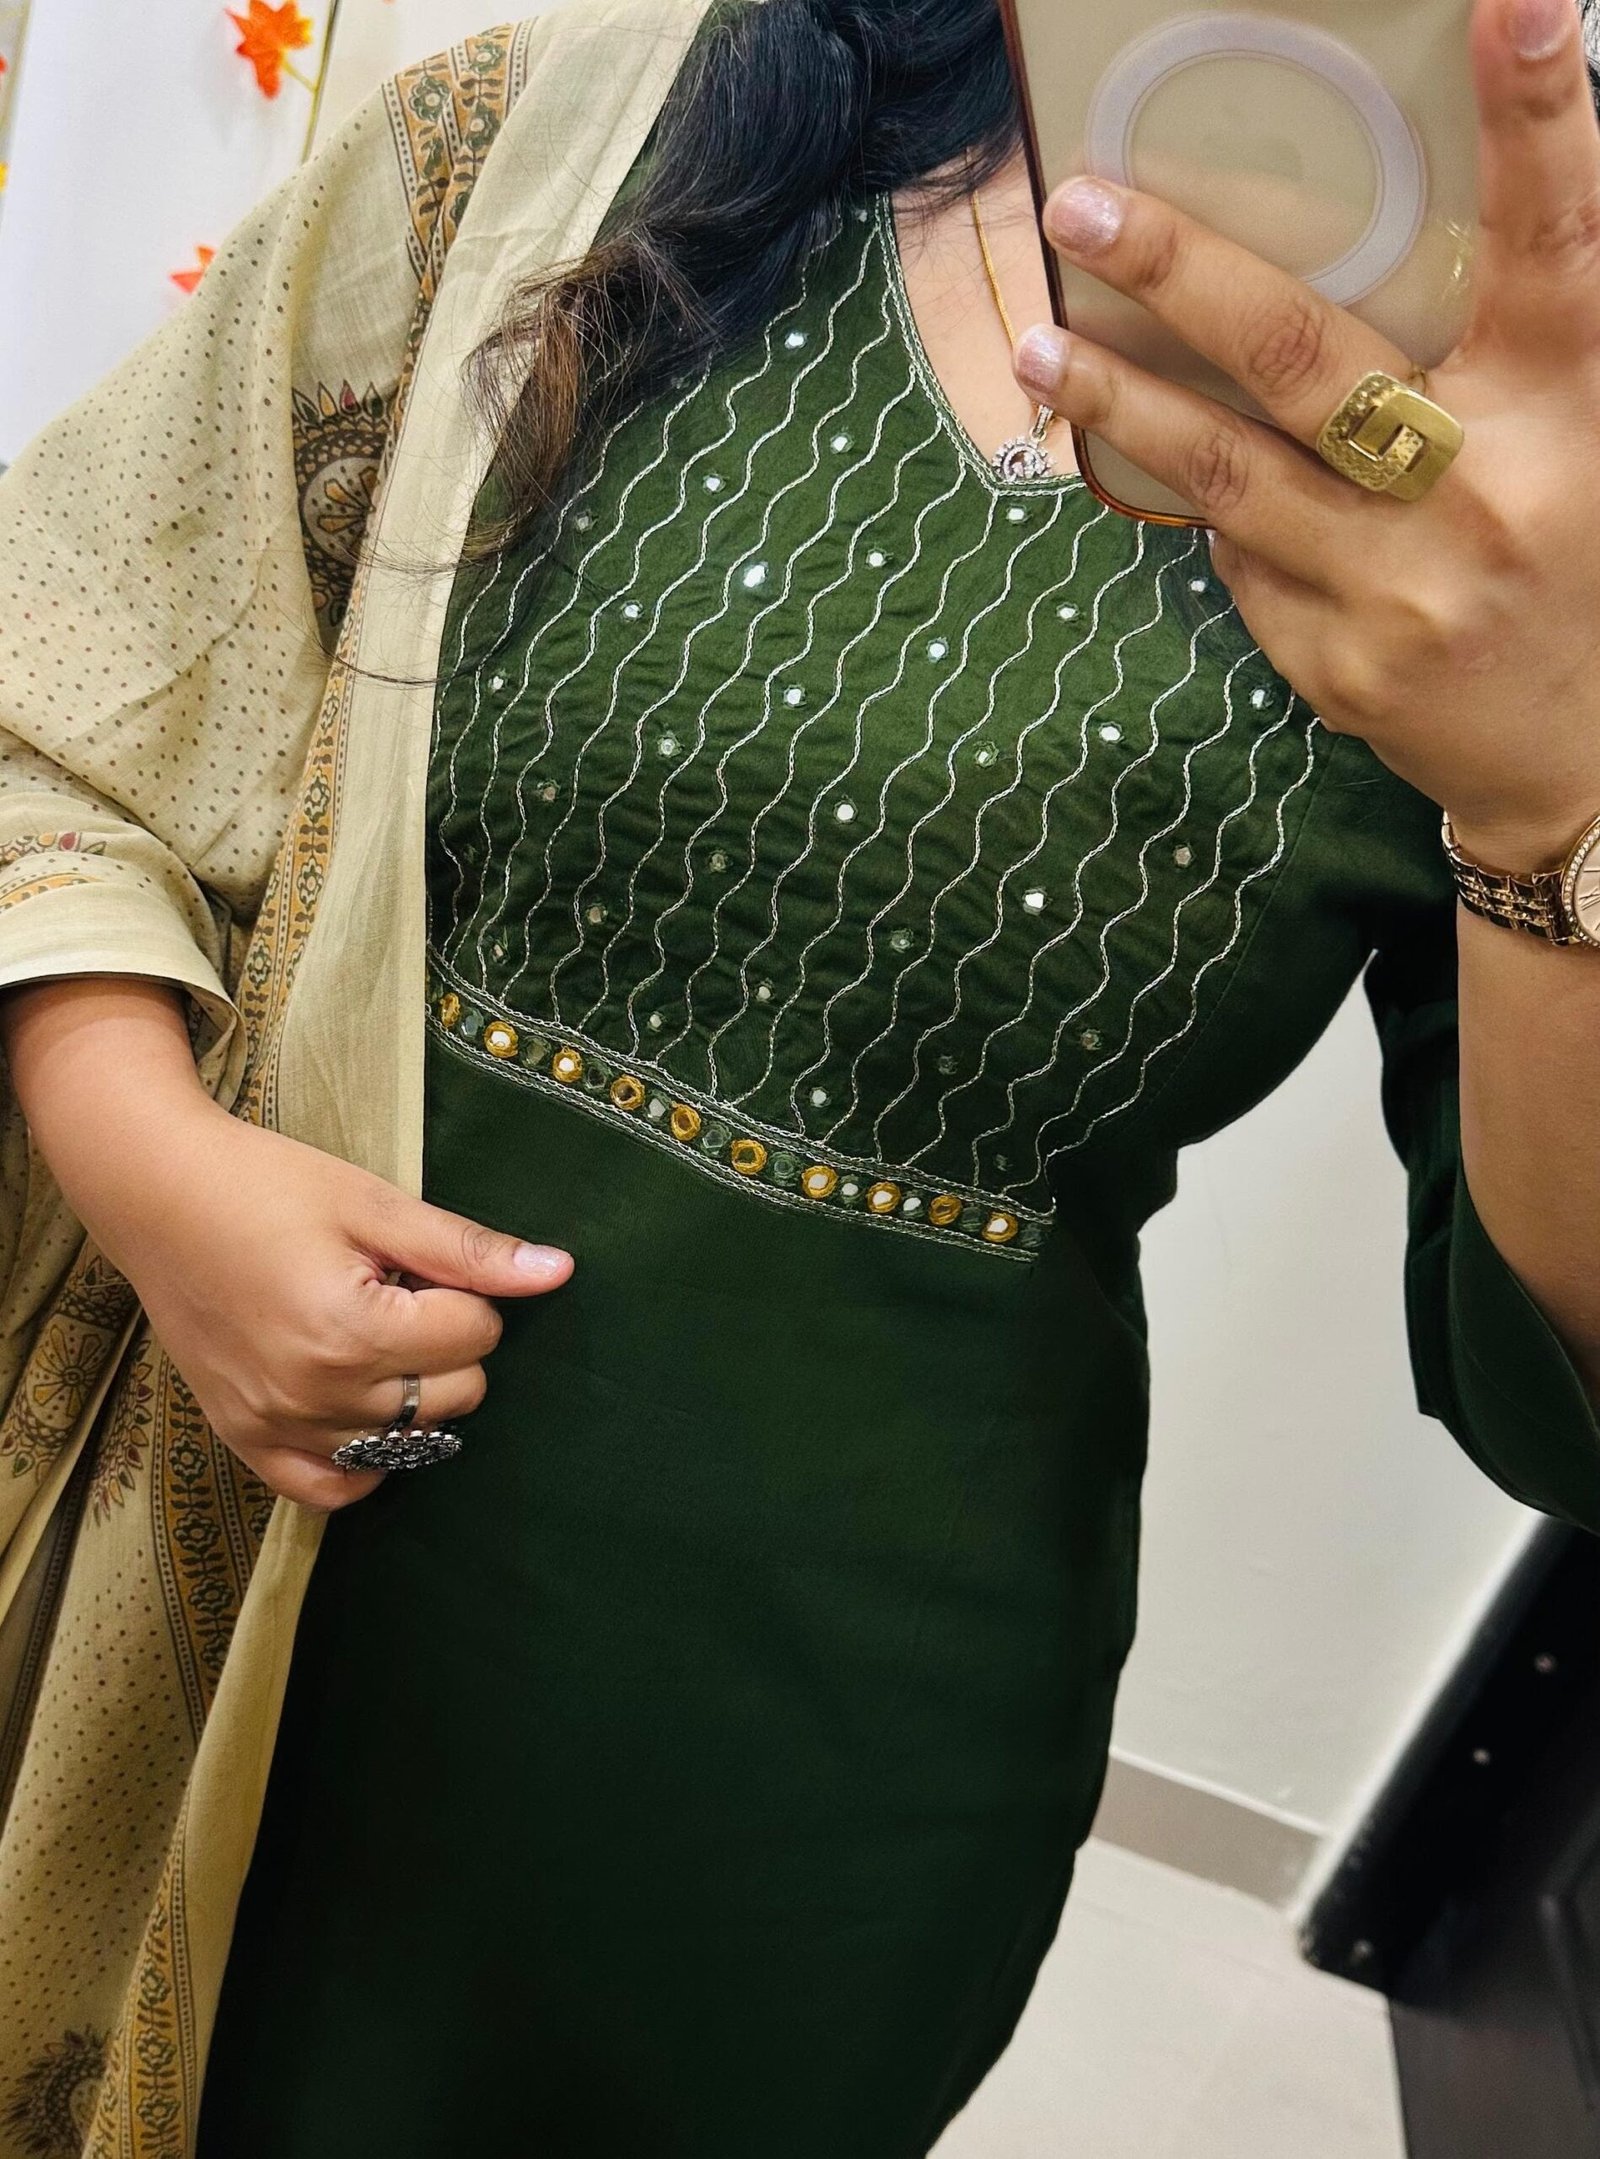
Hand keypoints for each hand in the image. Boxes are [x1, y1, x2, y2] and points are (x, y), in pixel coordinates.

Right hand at [107, 1102, 572, 1509]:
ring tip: (365, 1334)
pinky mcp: (244, 1440)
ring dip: (409, 1392)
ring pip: (408, 1442)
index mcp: (351, 1330)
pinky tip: (359, 1404)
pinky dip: (363, 1457)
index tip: (415, 1264)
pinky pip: (332, 1488)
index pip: (476, 1336)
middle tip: (389, 1293)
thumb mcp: (374, 1204)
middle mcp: (314, 1394)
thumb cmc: (267, 1186)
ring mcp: (276, 1426)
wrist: (158, 1196)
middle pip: (454, 1395)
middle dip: (444, 1342)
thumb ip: (469, 1249)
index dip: (463, 1292)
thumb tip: (560, 1272)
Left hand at [1011, 0, 1599, 868]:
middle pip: (1304, 359)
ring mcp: (1399, 594)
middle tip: (1080, 206)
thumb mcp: (1581, 432)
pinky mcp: (1338, 668)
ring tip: (1035, 345)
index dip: (1540, 116)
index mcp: (1571, 411)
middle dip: (1179, 270)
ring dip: (1118, 400)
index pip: (1560, 239)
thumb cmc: (1578, 556)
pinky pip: (1242, 562)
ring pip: (1226, 474)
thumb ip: (1507, 346)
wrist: (1587, 759)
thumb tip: (1383, 238)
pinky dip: (1218, 513)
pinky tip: (1195, 483)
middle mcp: (1481, 494)